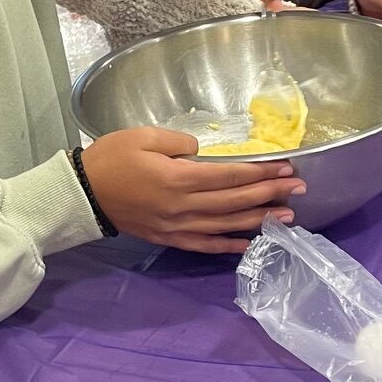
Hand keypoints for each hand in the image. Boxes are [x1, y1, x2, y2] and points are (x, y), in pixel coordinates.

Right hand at [81, 128, 304, 254]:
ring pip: (225, 225)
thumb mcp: (143, 136)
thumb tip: (203, 153)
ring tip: (287, 216)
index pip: (230, 177)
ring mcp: (177, 226)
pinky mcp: (169, 238)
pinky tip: (250, 242)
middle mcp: (182, 207)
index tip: (286, 168)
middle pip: (234, 202)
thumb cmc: (111, 158)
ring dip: (258, 220)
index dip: (260, 172)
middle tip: (299, 189)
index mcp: (178, 179)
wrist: (83, 193)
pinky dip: (229, 245)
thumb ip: (179, 143)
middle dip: (269, 194)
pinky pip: (204, 244)